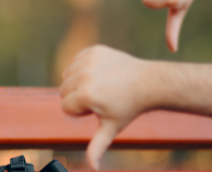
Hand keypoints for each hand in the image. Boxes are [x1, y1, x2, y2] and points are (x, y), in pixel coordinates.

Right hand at [60, 45, 156, 170]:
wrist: (148, 82)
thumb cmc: (129, 107)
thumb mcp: (111, 128)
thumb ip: (97, 146)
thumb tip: (92, 167)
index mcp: (86, 95)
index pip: (66, 107)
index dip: (81, 112)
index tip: (100, 108)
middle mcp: (84, 75)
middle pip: (63, 91)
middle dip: (77, 97)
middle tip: (101, 98)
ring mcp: (88, 60)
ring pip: (66, 75)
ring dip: (78, 82)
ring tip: (100, 86)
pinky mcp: (93, 50)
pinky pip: (75, 61)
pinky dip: (83, 68)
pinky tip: (100, 73)